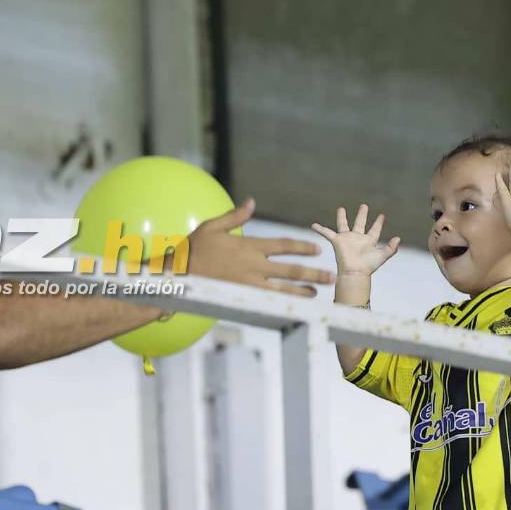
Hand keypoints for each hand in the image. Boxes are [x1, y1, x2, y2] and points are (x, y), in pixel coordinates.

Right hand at [188, 199, 333, 296]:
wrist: (179, 274)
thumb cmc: (194, 249)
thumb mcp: (213, 226)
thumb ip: (235, 216)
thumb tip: (251, 202)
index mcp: (249, 246)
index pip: (282, 245)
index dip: (302, 247)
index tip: (317, 249)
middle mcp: (253, 265)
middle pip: (290, 270)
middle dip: (313, 273)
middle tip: (331, 275)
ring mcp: (249, 283)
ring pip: (283, 289)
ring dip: (302, 291)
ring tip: (317, 293)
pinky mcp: (242, 296)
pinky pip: (268, 301)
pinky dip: (283, 304)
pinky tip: (293, 307)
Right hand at [311, 204, 400, 276]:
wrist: (355, 272)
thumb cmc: (368, 266)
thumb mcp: (383, 255)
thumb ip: (392, 248)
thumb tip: (398, 238)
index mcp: (369, 241)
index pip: (375, 230)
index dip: (379, 223)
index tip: (382, 215)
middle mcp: (357, 239)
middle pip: (360, 223)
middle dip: (362, 215)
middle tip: (364, 205)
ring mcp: (347, 239)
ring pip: (343, 225)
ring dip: (342, 217)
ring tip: (341, 208)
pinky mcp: (337, 241)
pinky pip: (327, 233)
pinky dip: (320, 229)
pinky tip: (313, 225)